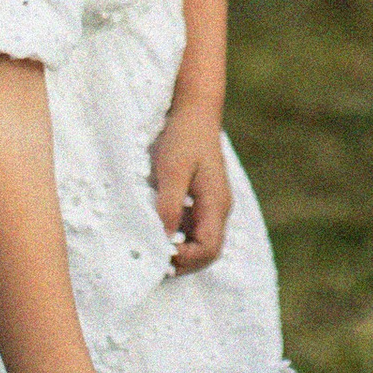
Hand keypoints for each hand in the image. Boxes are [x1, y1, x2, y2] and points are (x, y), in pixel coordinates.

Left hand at [150, 103, 231, 273]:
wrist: (194, 112)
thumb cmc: (183, 138)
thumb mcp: (172, 171)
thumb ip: (169, 206)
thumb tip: (164, 240)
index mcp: (216, 203)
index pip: (209, 249)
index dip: (186, 259)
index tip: (159, 253)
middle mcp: (219, 208)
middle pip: (208, 251)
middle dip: (183, 261)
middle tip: (153, 257)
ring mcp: (213, 204)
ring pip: (201, 241)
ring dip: (180, 250)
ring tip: (153, 246)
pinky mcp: (203, 199)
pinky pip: (194, 228)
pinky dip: (178, 235)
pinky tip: (158, 227)